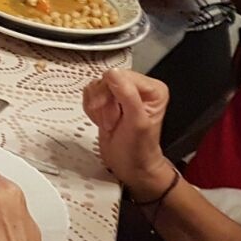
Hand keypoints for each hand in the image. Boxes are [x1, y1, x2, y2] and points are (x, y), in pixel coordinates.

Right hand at [82, 69, 171, 195]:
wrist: (130, 166)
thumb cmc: (139, 150)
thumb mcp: (137, 123)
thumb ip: (127, 95)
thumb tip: (113, 74)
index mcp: (152, 88)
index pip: (119, 76)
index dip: (111, 95)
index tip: (116, 115)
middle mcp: (137, 88)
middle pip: (105, 80)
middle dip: (103, 103)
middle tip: (113, 122)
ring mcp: (121, 94)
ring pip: (95, 87)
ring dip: (97, 108)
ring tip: (110, 123)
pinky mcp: (107, 100)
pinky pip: (89, 94)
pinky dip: (91, 110)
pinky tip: (103, 121)